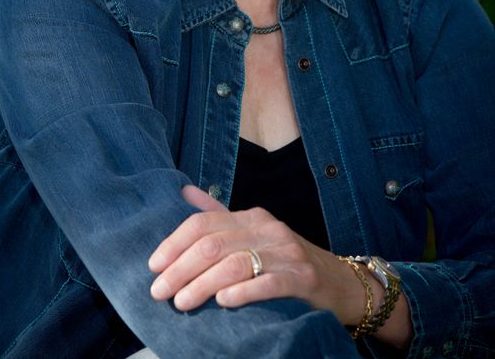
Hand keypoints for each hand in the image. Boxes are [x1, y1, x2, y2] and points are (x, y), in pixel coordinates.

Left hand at [148, 184, 375, 324]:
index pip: (203, 222)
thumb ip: (219, 216)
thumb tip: (183, 192)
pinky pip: (268, 282)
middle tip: (159, 292)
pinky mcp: (303, 278)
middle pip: (213, 243)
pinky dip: (243, 292)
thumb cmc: (287, 262)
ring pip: (235, 263)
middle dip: (180, 268)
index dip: (174, 243)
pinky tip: (224, 302)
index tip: (153, 266)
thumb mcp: (253, 235)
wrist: (341, 284)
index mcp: (251, 216)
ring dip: (202, 284)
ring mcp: (286, 251)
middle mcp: (267, 228)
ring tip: (181, 303)